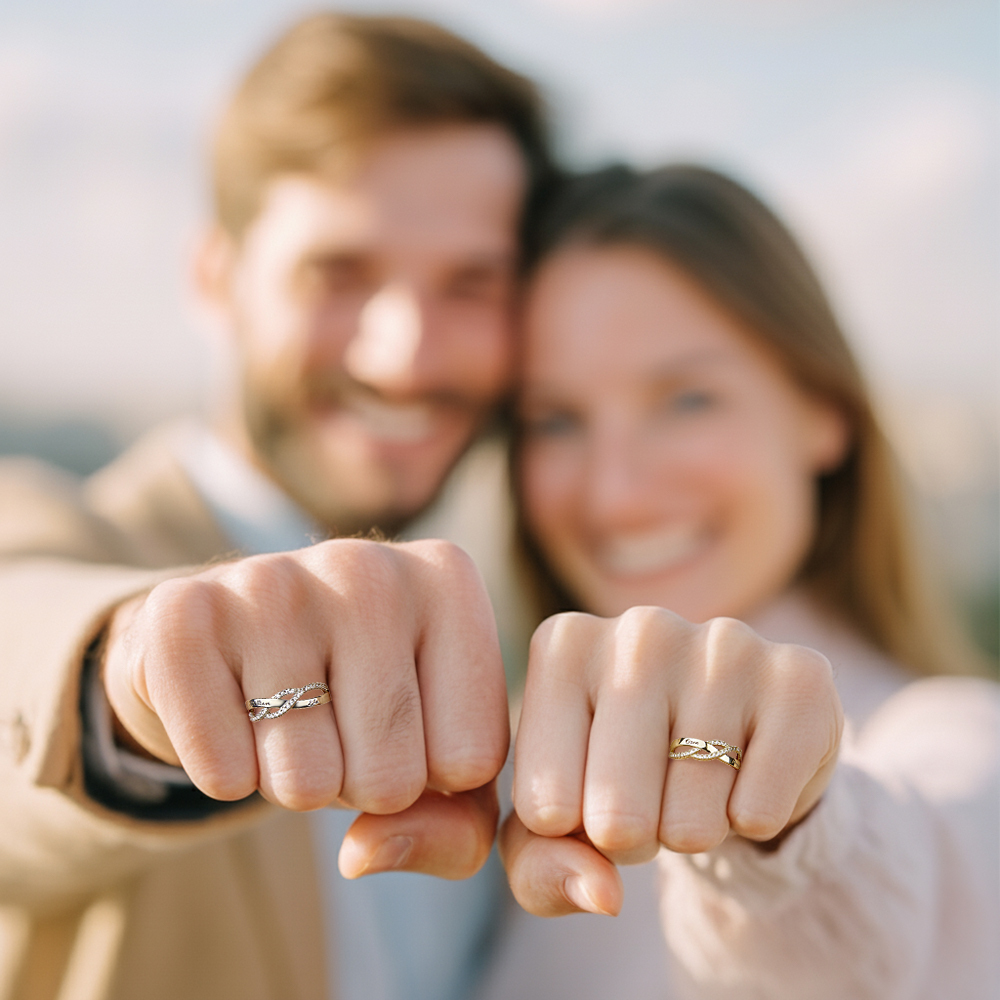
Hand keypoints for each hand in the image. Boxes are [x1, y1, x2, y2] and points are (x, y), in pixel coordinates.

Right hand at [102, 538, 508, 879]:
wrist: (240, 642)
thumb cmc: (365, 704)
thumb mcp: (440, 760)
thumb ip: (457, 829)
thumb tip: (365, 853)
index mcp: (449, 582)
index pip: (471, 760)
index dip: (433, 780)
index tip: (408, 728)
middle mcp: (368, 566)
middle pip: (391, 778)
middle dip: (360, 787)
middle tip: (337, 728)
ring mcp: (271, 579)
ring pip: (306, 783)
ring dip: (293, 784)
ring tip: (288, 716)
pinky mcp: (182, 612)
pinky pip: (220, 771)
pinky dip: (225, 773)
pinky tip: (230, 712)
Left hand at [500, 607, 841, 916]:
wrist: (728, 739)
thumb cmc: (616, 776)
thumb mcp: (555, 828)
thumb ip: (543, 870)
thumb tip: (603, 895)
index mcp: (563, 647)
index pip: (541, 808)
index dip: (572, 836)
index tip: (585, 797)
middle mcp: (639, 628)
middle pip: (615, 816)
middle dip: (632, 841)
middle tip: (648, 799)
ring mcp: (723, 644)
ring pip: (691, 823)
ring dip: (692, 831)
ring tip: (694, 780)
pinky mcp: (799, 678)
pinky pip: (760, 812)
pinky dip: (753, 821)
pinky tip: (748, 770)